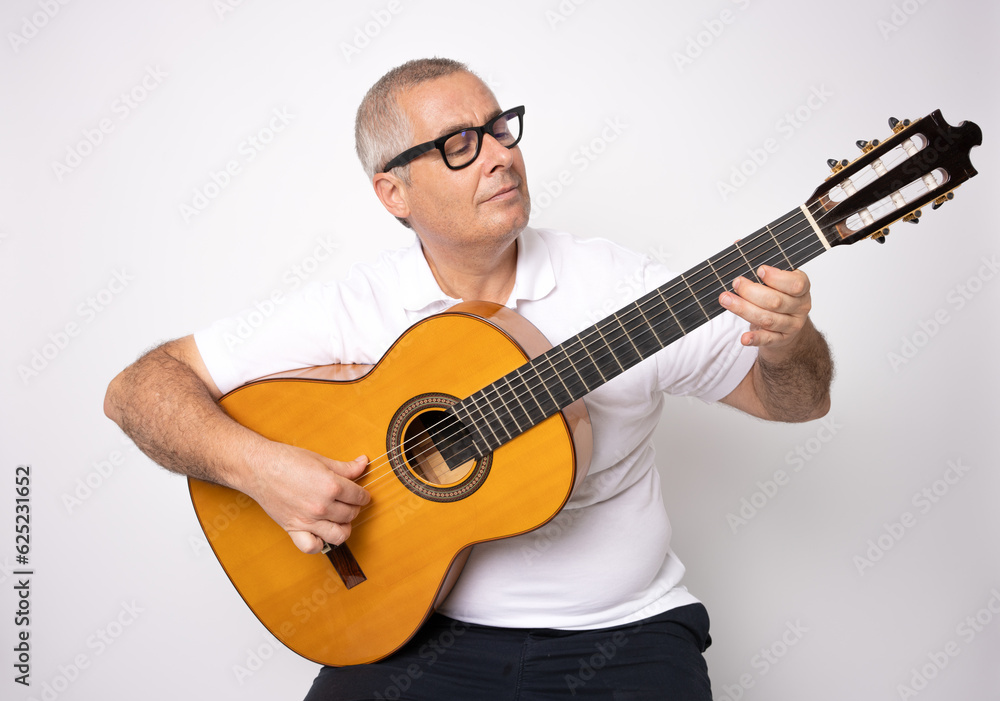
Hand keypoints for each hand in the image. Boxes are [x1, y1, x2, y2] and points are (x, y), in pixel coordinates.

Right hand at [245, 444, 370, 553]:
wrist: (258, 468)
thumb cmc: (286, 460)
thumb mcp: (320, 459)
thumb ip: (344, 467)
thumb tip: (362, 463)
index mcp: (331, 485)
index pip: (359, 496)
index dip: (363, 495)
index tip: (361, 494)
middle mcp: (321, 506)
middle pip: (351, 514)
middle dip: (354, 507)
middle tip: (349, 501)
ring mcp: (308, 520)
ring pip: (339, 534)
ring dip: (344, 527)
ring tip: (340, 518)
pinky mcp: (293, 528)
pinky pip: (312, 547)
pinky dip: (319, 543)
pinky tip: (320, 532)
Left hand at [719, 265, 811, 360]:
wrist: (789, 323)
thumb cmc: (780, 296)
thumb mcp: (779, 281)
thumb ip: (767, 273)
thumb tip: (742, 256)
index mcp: (802, 289)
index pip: (795, 284)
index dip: (777, 278)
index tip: (759, 270)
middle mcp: (800, 307)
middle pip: (776, 302)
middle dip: (751, 292)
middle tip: (736, 284)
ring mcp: (791, 325)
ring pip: (767, 319)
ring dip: (744, 309)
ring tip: (726, 300)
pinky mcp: (781, 339)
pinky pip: (767, 339)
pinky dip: (755, 339)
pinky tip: (744, 338)